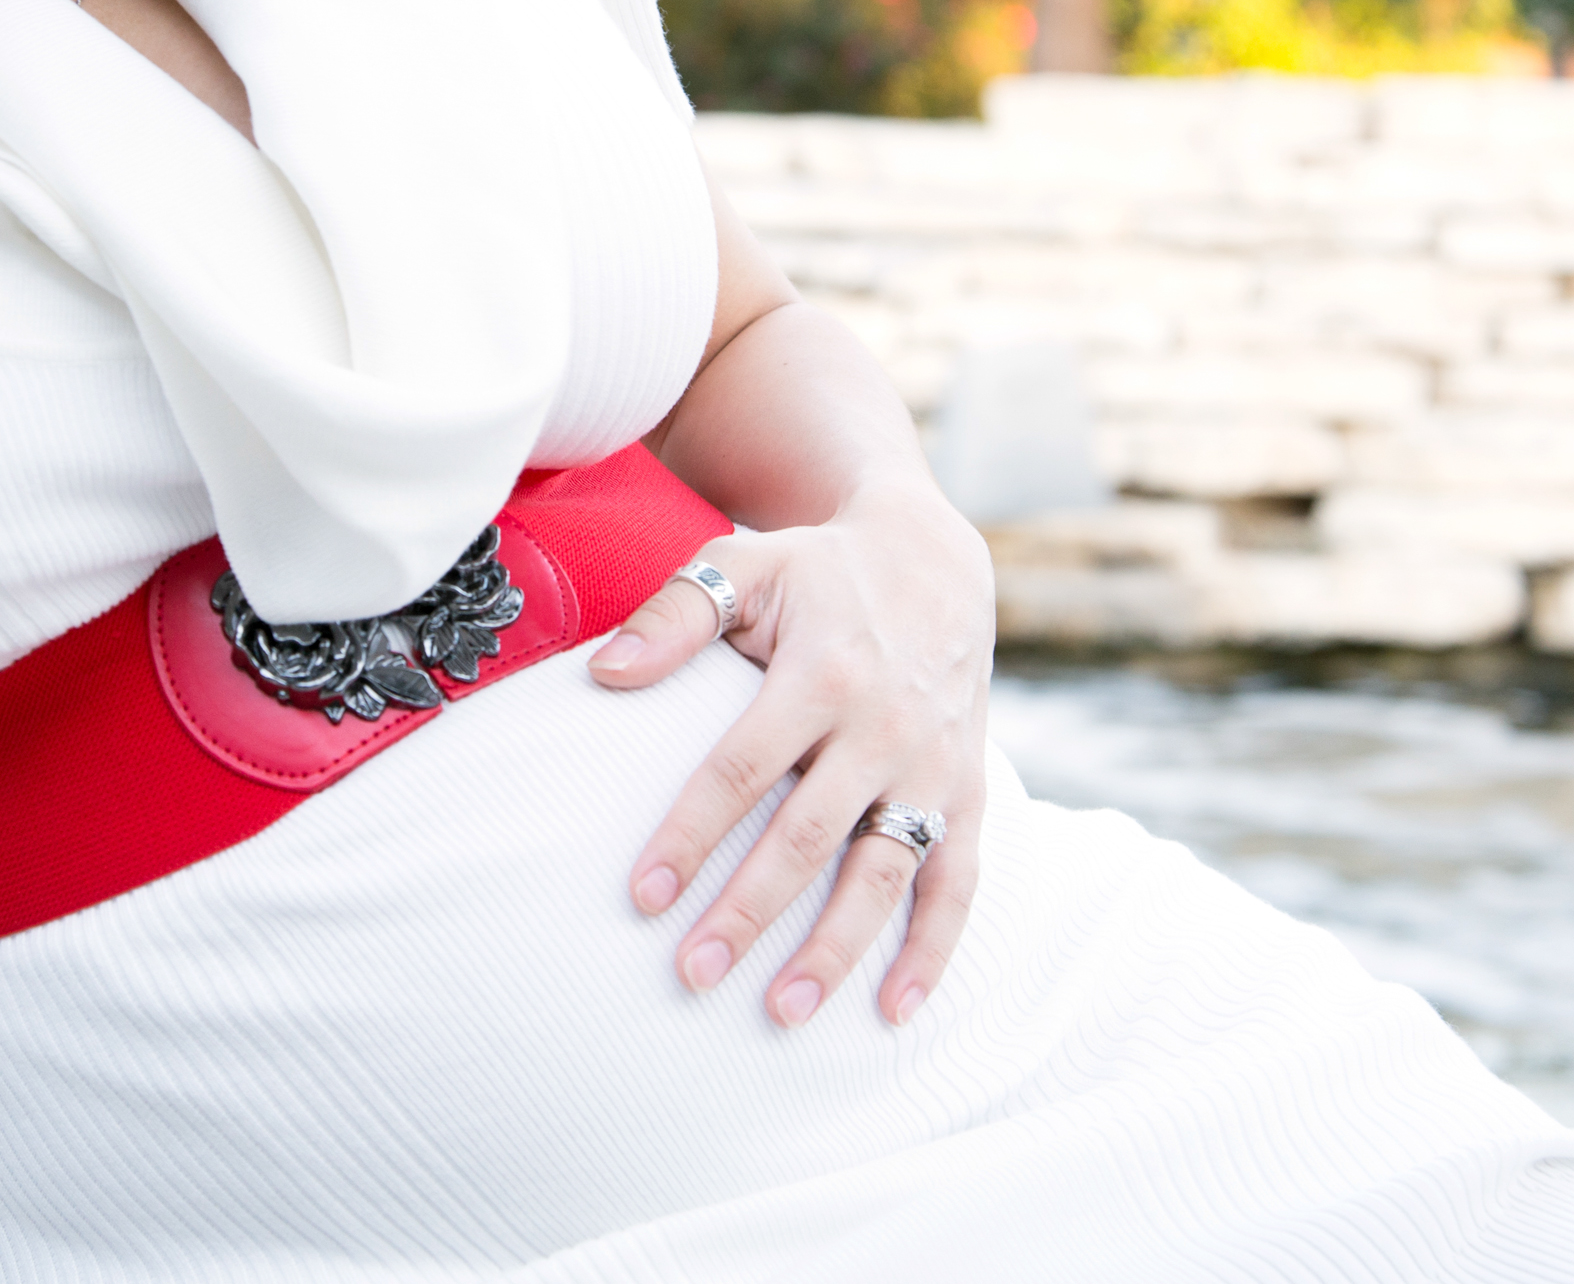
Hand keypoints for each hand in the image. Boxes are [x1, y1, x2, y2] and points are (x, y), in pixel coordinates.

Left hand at [589, 478, 993, 1028]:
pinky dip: (932, 949)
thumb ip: (675, 615)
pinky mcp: (967, 791)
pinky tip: (892, 1011)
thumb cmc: (814, 572)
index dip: (691, 833)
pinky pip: (957, 881)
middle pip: (808, 836)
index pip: (742, 768)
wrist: (931, 560)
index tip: (643, 897)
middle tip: (692, 976)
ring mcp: (931, 766)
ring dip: (837, 948)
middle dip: (750, 911)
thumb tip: (605, 673)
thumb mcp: (745, 565)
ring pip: (884, 871)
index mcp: (821, 673)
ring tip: (781, 1012)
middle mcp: (883, 727)